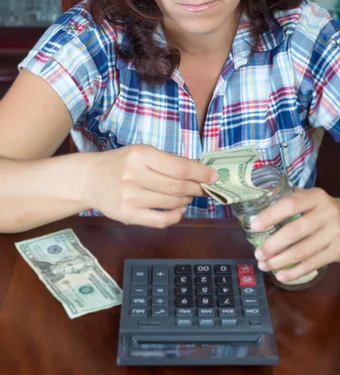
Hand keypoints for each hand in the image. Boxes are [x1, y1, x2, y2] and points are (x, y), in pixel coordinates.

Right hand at [84, 144, 218, 227]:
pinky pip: (160, 220)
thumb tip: (200, 170)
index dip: (201, 173)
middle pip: (178, 186)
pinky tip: (178, 210)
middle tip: (204, 188)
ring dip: (186, 201)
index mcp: (141, 155)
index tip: (214, 176)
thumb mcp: (142, 153)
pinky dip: (175, 217)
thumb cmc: (121, 163)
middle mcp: (135, 175)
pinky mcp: (128, 215)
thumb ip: (168, 161)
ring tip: (188, 196)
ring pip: (172, 203)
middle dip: (197, 188)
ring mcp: (130, 197)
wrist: (89, 179)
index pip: (180, 167)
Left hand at [250, 187, 339, 282]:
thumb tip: (259, 216)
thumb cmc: (324, 210)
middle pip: (294, 231)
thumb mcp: (312, 199)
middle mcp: (327, 213)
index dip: (271, 215)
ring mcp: (335, 233)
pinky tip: (281, 275)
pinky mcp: (339, 251)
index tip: (254, 226)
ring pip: (302, 251)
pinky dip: (295, 272)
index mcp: (316, 196)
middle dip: (272, 245)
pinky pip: (313, 264)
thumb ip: (292, 202)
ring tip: (265, 265)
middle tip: (258, 254)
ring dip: (280, 261)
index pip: (290, 204)